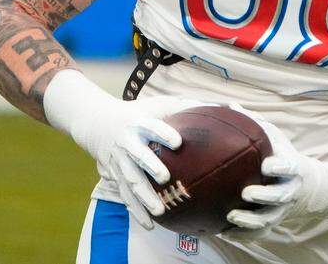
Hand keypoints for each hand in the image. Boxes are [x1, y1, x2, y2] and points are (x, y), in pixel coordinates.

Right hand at [87, 95, 205, 228]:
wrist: (98, 122)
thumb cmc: (140, 113)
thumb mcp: (159, 104)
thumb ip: (188, 107)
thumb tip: (229, 106)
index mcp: (140, 123)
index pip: (152, 127)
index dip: (163, 134)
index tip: (178, 141)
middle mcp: (128, 143)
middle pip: (138, 156)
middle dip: (150, 166)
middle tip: (164, 177)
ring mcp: (120, 161)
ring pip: (131, 181)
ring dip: (144, 197)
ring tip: (160, 211)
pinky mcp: (116, 176)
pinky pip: (126, 196)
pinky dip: (136, 211)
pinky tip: (149, 224)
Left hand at [224, 110, 312, 238]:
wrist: (310, 187)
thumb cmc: (285, 156)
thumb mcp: (277, 139)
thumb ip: (255, 123)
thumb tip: (229, 105)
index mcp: (294, 168)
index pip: (290, 167)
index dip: (280, 167)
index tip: (266, 165)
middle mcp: (290, 191)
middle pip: (279, 197)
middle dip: (264, 197)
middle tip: (246, 193)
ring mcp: (282, 210)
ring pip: (268, 220)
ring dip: (250, 221)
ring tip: (231, 217)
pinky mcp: (274, 223)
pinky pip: (258, 234)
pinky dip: (242, 235)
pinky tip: (223, 232)